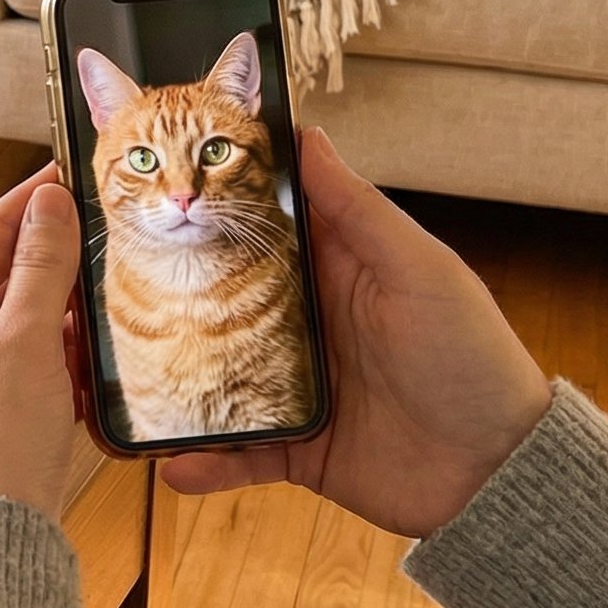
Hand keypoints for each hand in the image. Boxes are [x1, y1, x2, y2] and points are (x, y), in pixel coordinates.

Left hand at [0, 165, 81, 519]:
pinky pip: (37, 356)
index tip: (73, 170)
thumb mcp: (23, 346)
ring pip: (26, 314)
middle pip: (7, 271)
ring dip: (66, 299)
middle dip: (55, 249)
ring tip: (113, 275)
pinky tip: (99, 342)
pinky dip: (67, 344)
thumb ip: (40, 271)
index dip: (33, 199)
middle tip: (108, 222)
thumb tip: (49, 205)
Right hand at [158, 128, 550, 538]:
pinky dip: (205, 462)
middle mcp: (309, 324)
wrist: (500, 472)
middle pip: (223, 302)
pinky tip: (173, 464)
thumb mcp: (419, 270)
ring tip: (124, 385)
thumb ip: (358, 210)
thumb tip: (307, 136)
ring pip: (217, 376)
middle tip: (108, 291)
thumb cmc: (472, 358)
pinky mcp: (298, 448)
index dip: (213, 206)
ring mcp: (298, 388)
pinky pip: (240, 453)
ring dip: (174, 382)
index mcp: (337, 271)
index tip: (160, 186)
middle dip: (171, 297)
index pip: (262, 227)